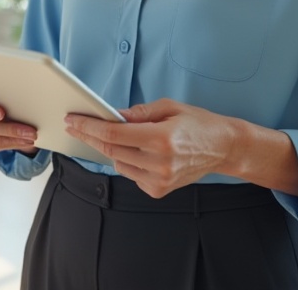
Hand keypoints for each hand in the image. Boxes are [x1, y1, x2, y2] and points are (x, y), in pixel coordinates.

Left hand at [64, 99, 240, 197]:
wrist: (224, 148)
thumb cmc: (198, 124)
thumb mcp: (169, 107)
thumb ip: (138, 113)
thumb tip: (112, 115)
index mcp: (160, 139)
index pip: (113, 133)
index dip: (89, 126)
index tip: (73, 120)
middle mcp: (159, 162)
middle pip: (111, 150)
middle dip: (90, 136)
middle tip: (75, 126)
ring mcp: (159, 180)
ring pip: (118, 164)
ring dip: (111, 150)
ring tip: (111, 136)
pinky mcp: (159, 190)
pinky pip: (131, 175)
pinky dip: (127, 162)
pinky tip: (137, 152)